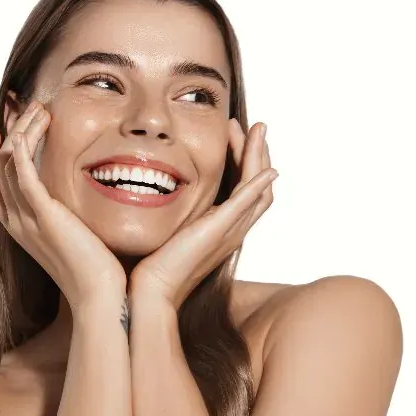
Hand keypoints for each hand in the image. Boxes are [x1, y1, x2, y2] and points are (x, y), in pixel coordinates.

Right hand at [0, 100, 125, 310]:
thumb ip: (68, 215)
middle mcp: (16, 222)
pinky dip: (22, 147)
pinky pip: (21, 174)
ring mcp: (27, 219)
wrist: (102, 297)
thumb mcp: (75, 236)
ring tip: (39, 109)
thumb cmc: (97, 271)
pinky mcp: (45, 216)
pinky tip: (34, 127)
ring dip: (20, 130)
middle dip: (3, 133)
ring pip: (5, 163)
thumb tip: (80, 198)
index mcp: (20, 227)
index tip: (4, 128)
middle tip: (22, 106)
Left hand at [129, 119, 276, 309]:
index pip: (246, 188)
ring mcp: (230, 230)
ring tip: (256, 129)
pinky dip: (259, 183)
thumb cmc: (152, 262)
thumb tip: (159, 187)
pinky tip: (265, 167)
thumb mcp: (170, 227)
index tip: (235, 134)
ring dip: (260, 156)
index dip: (246, 160)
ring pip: (259, 189)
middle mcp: (232, 229)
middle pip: (261, 186)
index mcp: (222, 227)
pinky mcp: (220, 231)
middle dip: (259, 153)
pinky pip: (247, 203)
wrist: (150, 289)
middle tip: (254, 127)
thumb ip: (176, 210)